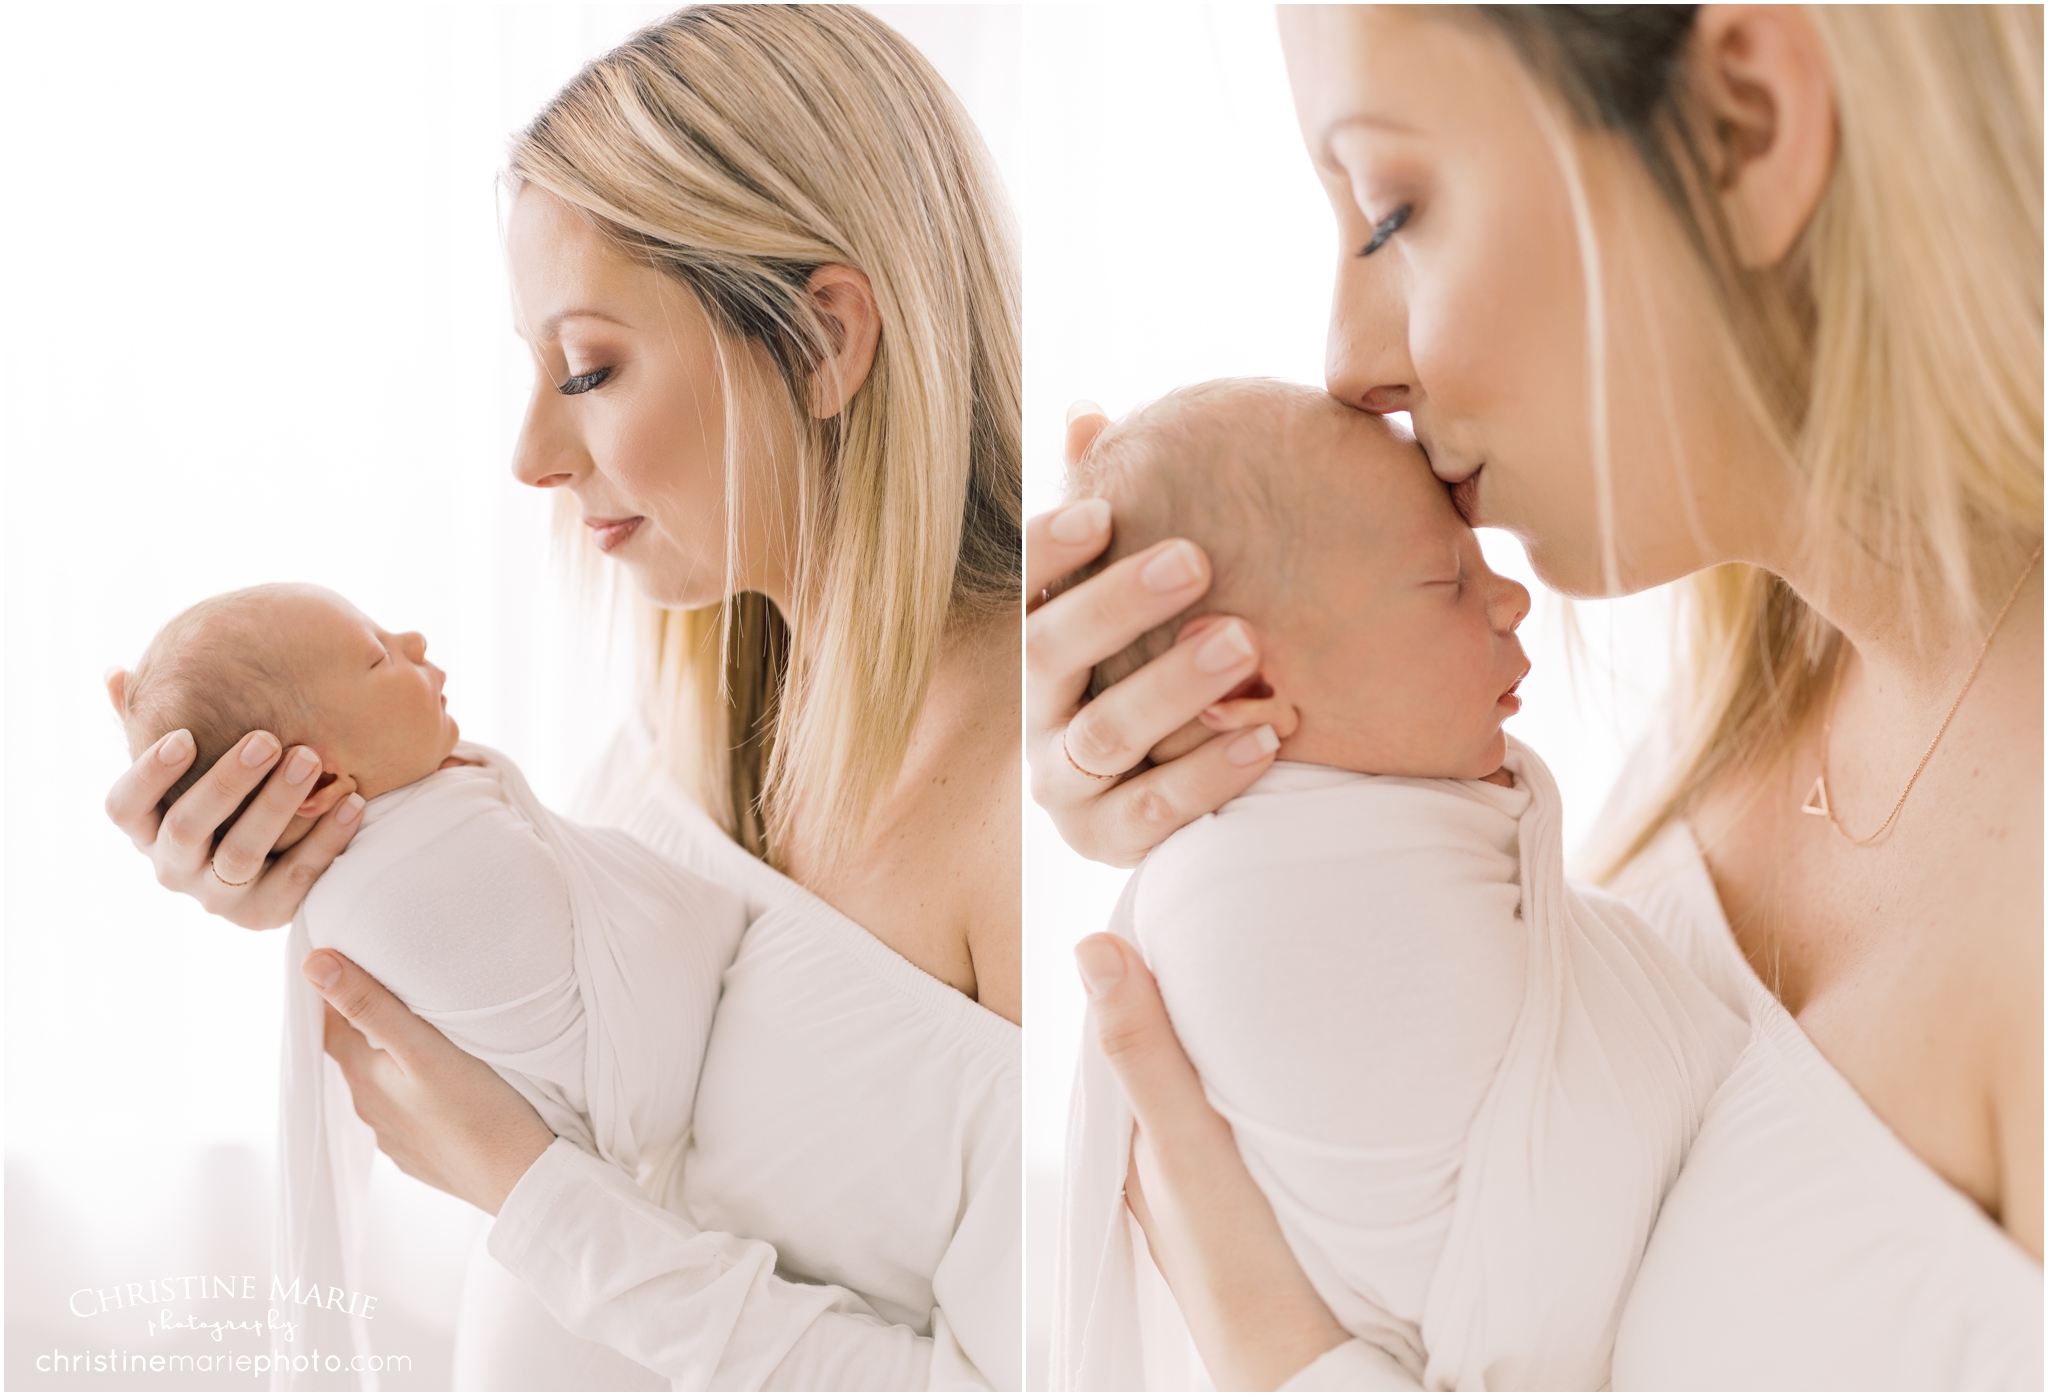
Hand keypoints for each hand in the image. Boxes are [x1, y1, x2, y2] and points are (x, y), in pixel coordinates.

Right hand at [102, 689, 364, 929]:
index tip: (184, 736)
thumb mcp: (187, 767)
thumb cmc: (221, 799)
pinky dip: (327, 837)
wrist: (271, 870)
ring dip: (276, 804)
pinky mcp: (267, 913)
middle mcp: (173, 869)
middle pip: (187, 827)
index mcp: (146, 832)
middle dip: (227, 781)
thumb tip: (115, 673)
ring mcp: (218, 896)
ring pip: (242, 853)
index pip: (123, 808)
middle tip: (267, 739)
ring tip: (309, 759)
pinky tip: (353, 799)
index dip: (148, 774)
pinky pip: (298, 876)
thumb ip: (150, 726)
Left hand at [304, 949, 553, 1214]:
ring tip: (420, 1038)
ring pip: (383, 1087)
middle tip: (391, 990)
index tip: (347, 964)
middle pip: (356, 1056)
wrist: (518, 1178)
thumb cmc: (477, 1110)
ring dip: (392, 1063)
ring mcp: (394, 1138)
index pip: (327, 1027)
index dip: (332, 996)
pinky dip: (415, 1095)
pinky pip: (407, 1115)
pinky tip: (441, 1088)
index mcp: (364, 1078)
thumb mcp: (423, 1046)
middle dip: (366, 1025)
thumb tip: (314, 965)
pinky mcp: (421, 1155)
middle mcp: (370, 1110)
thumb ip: (371, 1006)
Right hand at [1025, 402, 1289, 866]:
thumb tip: (1087, 412)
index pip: (1022, 589)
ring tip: (1243, 642)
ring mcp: (1065, 782)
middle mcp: (1034, 711)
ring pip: (1104, 733)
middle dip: (1118, 603)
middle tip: (1196, 559)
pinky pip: (1156, 812)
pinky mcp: (1107, 840)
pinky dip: (1211, 774)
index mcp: (1034, 643)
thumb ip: (1111, 509)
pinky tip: (1271, 737)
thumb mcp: (1128, 591)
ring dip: (1171, 685)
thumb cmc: (1155, 665)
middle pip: (1049, 653)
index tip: (1102, 508)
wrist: (1164, 797)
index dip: (1050, 551)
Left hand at [1079, 933, 1348, 1390]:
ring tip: (1266, 943)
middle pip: (1165, 1031)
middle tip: (1231, 890)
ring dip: (1229, 1012)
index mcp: (1124, 1124)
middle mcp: (1156, 1136)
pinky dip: (1263, 1055)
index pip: (1122, 1012)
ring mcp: (1205, 1155)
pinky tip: (1297, 1035)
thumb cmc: (1233, 1257)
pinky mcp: (1254, 1172)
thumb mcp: (1181, 1143)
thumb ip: (1141, 1052)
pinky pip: (1247, 1091)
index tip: (1177, 881)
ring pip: (1206, 1060)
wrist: (1305, 1353)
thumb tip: (1090, 947)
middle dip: (1187, 971)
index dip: (1142, 950)